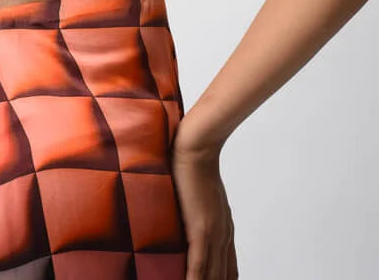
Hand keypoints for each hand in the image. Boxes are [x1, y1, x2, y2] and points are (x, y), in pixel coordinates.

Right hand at [171, 132, 237, 279]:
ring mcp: (214, 236)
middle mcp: (223, 238)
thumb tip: (188, 223)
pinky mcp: (202, 231)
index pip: (227, 272)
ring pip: (211, 279)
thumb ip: (199, 216)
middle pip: (222, 279)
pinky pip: (199, 267)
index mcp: (224, 232)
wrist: (197, 149)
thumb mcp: (201, 198)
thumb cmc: (194, 166)